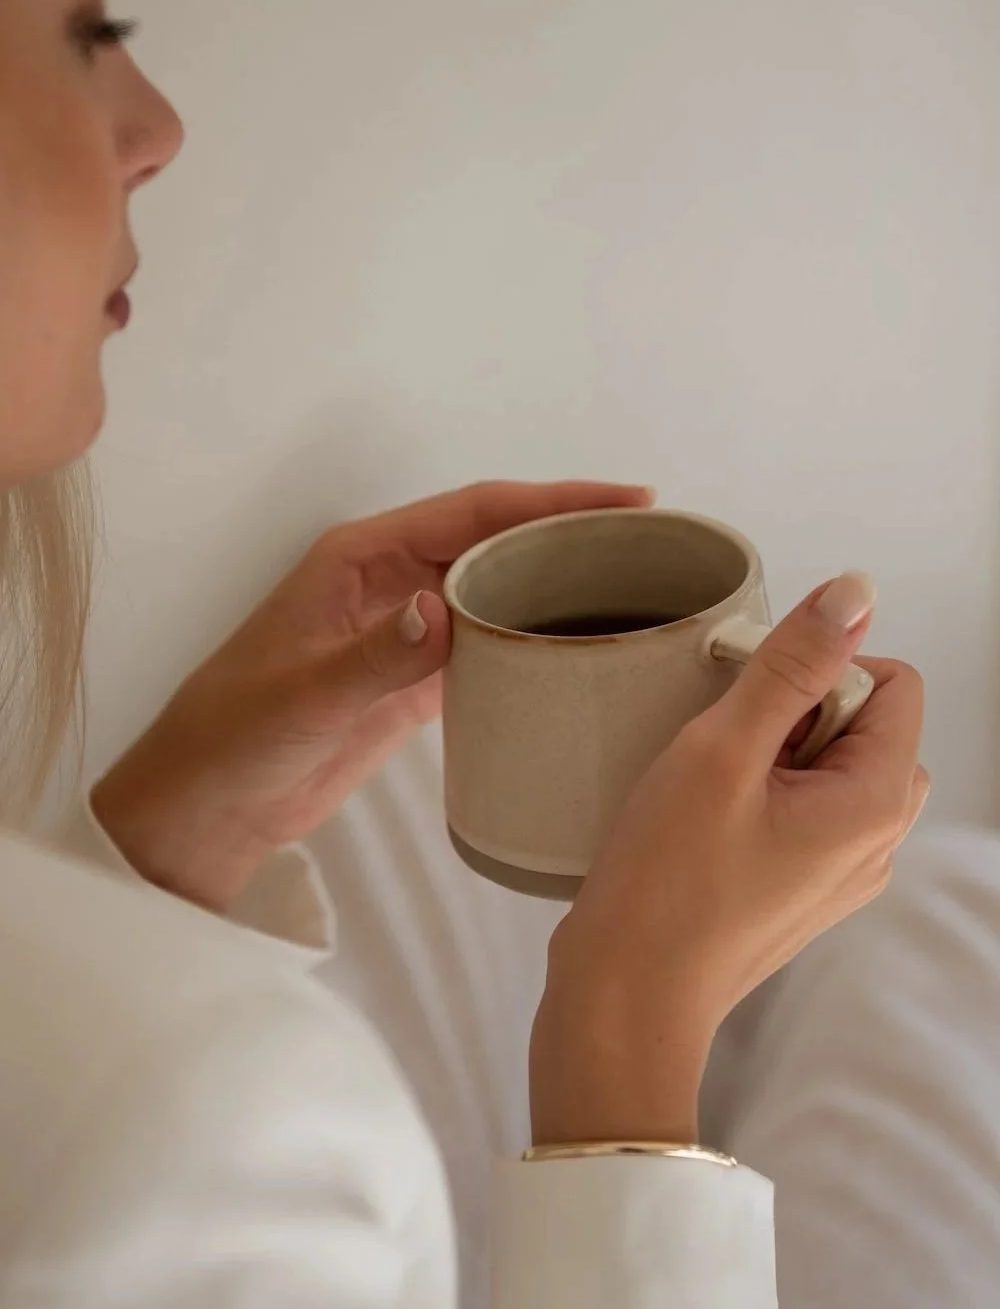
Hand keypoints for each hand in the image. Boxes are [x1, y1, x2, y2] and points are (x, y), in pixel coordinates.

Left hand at [91, 479, 652, 910]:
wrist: (210, 807)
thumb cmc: (234, 736)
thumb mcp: (303, 695)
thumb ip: (376, 654)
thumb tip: (446, 611)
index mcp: (361, 557)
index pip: (474, 511)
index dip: (551, 501)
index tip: (625, 501)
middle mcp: (392, 581)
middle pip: (498, 542)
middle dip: (571, 535)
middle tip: (654, 545)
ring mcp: (408, 631)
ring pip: (498, 591)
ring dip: (558, 588)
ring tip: (637, 591)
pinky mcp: (416, 682)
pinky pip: (488, 647)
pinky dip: (532, 644)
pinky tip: (580, 653)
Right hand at [529, 572, 926, 1147]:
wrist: (625, 1000)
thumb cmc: (665, 883)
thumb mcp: (722, 753)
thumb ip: (791, 666)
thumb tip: (854, 591)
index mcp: (875, 804)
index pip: (891, 681)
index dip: (818, 669)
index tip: (747, 701)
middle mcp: (877, 842)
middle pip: (864, 722)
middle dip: (796, 711)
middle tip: (723, 748)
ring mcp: (842, 873)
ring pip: (830, 764)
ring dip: (773, 752)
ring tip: (708, 785)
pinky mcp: (802, 890)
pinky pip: (805, 809)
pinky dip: (762, 793)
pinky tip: (703, 818)